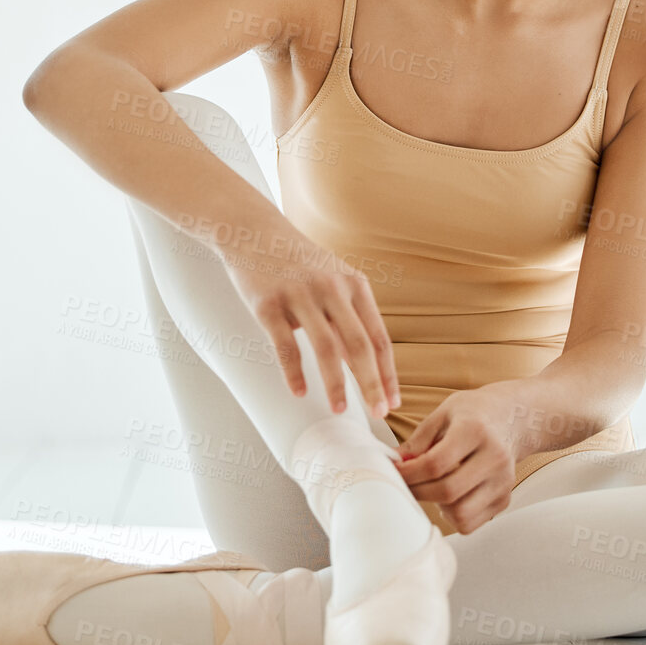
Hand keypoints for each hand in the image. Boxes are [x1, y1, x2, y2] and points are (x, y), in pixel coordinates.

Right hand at [218, 227, 399, 419]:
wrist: (253, 230)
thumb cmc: (297, 261)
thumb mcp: (332, 278)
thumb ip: (348, 316)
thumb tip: (362, 364)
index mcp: (353, 285)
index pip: (378, 337)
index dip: (387, 373)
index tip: (392, 401)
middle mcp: (331, 289)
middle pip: (359, 346)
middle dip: (371, 384)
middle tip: (377, 414)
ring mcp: (299, 295)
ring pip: (326, 349)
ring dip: (336, 384)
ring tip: (339, 409)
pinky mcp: (268, 303)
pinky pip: (285, 346)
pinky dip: (293, 373)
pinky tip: (298, 392)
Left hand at [394, 387, 521, 533]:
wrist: (514, 418)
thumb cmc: (474, 414)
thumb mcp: (443, 413)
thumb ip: (418, 440)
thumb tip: (395, 463)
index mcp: (475, 430)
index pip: (436, 463)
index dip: (409, 473)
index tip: (394, 472)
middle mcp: (494, 457)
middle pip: (448, 491)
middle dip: (418, 491)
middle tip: (406, 483)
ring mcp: (503, 481)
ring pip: (461, 514)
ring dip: (437, 506)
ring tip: (432, 487)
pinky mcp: (505, 498)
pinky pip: (472, 522)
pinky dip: (453, 515)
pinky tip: (450, 495)